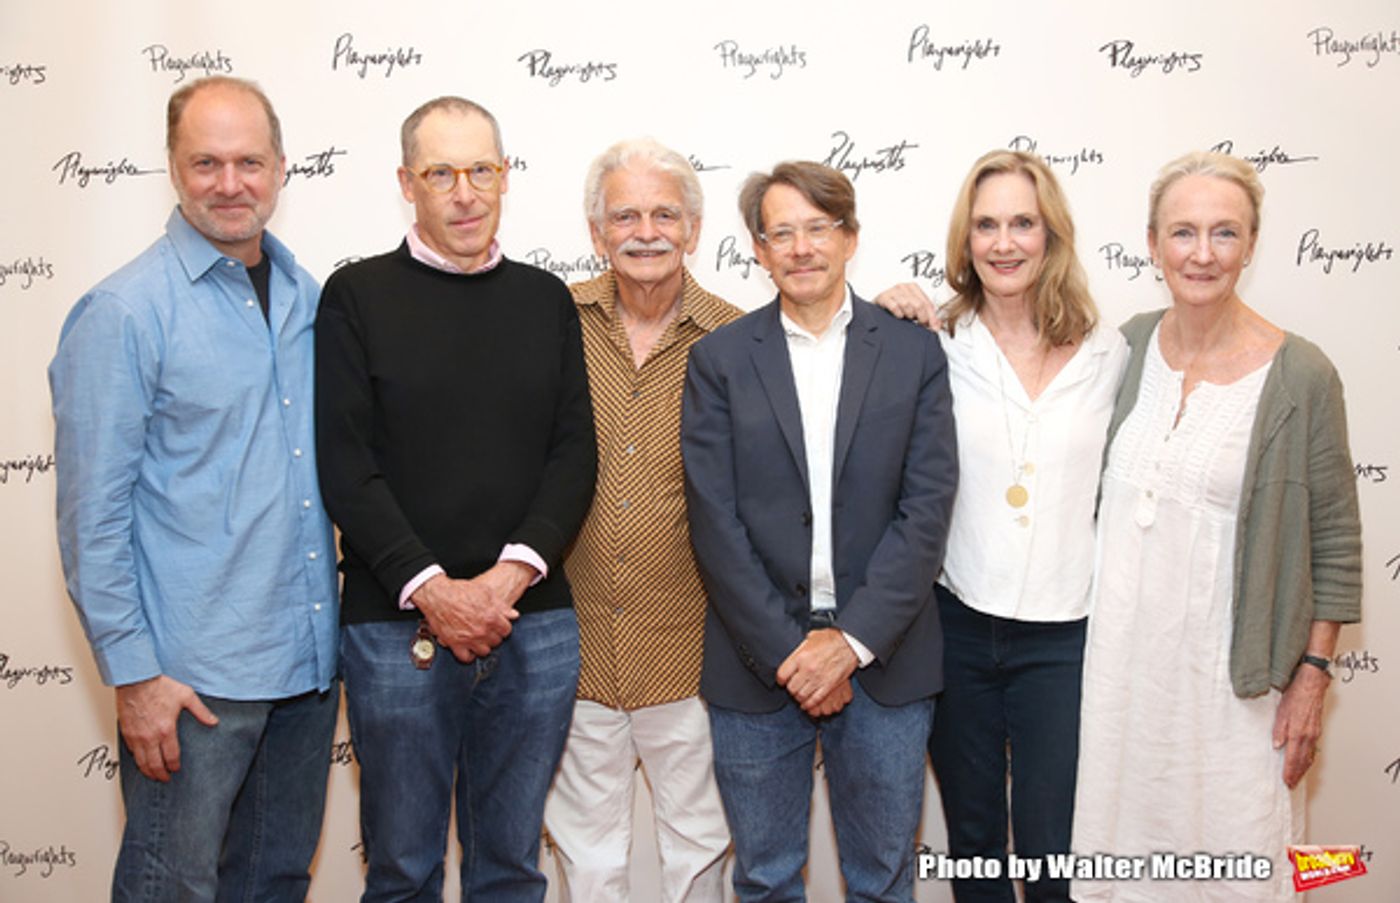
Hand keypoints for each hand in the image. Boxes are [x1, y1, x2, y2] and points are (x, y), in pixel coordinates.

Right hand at [115, 675, 217, 781]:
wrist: (136, 679)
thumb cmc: (159, 686)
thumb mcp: (186, 696)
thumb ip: (201, 711)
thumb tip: (213, 721)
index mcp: (166, 730)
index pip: (171, 756)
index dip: (174, 766)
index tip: (176, 769)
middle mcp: (150, 737)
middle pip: (154, 764)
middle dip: (160, 774)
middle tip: (164, 778)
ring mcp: (136, 736)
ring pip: (141, 761)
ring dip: (147, 770)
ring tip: (152, 775)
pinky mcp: (126, 732)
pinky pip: (130, 751)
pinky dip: (136, 759)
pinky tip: (140, 760)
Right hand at [411, 564, 528, 661]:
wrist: (438, 595)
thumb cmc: (460, 591)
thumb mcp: (485, 592)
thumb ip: (502, 606)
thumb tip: (514, 615)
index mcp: (491, 618)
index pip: (506, 630)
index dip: (503, 627)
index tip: (499, 626)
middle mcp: (481, 631)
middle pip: (496, 641)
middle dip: (494, 635)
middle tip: (488, 630)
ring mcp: (468, 639)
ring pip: (484, 651)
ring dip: (483, 645)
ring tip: (480, 638)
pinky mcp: (455, 644)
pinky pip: (466, 658)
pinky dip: (469, 655)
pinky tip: (469, 648)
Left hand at [776, 629, 858, 716]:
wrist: (850, 643)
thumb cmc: (832, 639)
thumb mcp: (810, 638)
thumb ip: (800, 649)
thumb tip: (794, 655)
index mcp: (800, 657)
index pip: (782, 675)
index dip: (781, 680)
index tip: (782, 681)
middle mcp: (807, 669)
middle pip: (791, 688)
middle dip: (791, 689)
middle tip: (793, 687)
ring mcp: (818, 679)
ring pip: (801, 696)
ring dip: (799, 697)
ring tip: (800, 694)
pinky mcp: (828, 686)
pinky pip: (815, 700)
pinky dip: (809, 704)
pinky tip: (807, 703)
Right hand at [873, 283, 940, 329]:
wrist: (878, 308)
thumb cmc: (896, 308)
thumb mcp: (913, 311)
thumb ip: (926, 316)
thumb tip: (937, 325)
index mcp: (913, 288)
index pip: (927, 303)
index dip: (932, 317)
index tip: (933, 327)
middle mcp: (903, 287)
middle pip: (918, 304)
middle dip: (921, 317)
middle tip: (919, 323)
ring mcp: (893, 291)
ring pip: (907, 304)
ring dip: (908, 314)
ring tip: (906, 317)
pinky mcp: (883, 297)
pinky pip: (894, 306)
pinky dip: (898, 313)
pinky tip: (898, 315)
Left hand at [1273, 663, 1328, 788]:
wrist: (1312, 684)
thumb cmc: (1296, 695)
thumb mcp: (1281, 712)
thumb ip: (1279, 730)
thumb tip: (1277, 746)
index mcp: (1298, 733)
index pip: (1293, 758)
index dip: (1290, 772)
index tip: (1287, 782)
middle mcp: (1309, 736)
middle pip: (1303, 761)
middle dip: (1297, 774)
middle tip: (1292, 785)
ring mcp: (1314, 733)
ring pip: (1309, 756)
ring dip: (1303, 768)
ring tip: (1297, 777)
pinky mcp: (1316, 729)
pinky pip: (1313, 748)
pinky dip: (1309, 758)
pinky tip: (1306, 761)